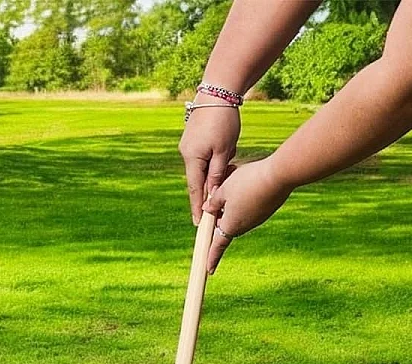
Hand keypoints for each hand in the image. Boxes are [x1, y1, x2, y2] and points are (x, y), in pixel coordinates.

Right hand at [178, 97, 240, 224]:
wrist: (217, 92)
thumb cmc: (224, 121)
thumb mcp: (225, 151)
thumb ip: (217, 174)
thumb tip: (213, 195)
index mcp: (192, 159)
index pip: (195, 190)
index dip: (198, 207)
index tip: (199, 224)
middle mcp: (186, 153)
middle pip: (197, 179)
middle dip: (207, 191)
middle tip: (212, 209)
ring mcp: (188, 145)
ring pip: (202, 167)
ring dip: (214, 171)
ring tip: (225, 165)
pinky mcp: (192, 138)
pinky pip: (202, 156)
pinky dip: (212, 160)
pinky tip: (224, 150)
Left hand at [203, 157, 293, 272]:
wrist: (279, 176)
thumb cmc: (247, 182)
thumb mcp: (224, 189)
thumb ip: (213, 202)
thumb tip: (207, 209)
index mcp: (231, 225)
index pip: (218, 245)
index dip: (212, 257)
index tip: (209, 270)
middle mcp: (245, 226)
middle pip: (226, 224)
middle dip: (219, 215)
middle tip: (215, 196)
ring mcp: (257, 219)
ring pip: (238, 214)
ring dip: (231, 203)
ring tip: (232, 183)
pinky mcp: (266, 210)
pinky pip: (250, 208)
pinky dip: (244, 198)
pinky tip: (247, 182)